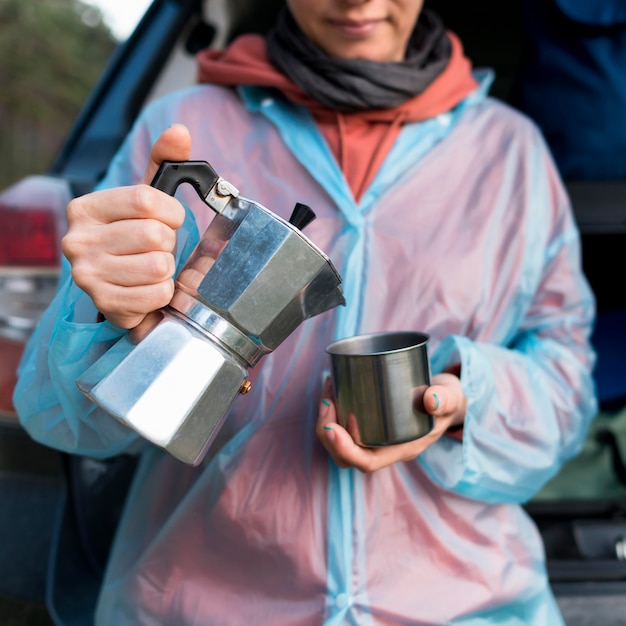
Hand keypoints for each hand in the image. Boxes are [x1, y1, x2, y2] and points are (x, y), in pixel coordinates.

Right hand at [61, 124, 191, 328]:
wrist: (121, 286)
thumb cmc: (135, 238)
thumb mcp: (146, 199)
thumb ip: (164, 163)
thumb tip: (179, 132)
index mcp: (86, 209)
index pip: (145, 200)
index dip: (172, 212)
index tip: (172, 220)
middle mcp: (78, 241)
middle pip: (154, 235)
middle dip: (169, 243)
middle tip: (157, 248)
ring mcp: (88, 275)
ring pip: (159, 266)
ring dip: (167, 269)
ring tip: (152, 268)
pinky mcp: (105, 304)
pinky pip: (158, 294)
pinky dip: (164, 293)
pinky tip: (149, 288)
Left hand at [316, 372, 466, 472]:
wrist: (445, 397)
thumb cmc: (446, 400)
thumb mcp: (450, 398)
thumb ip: (445, 399)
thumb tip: (432, 399)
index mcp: (402, 448)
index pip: (367, 462)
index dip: (344, 449)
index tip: (331, 427)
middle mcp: (385, 447)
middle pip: (346, 456)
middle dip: (328, 433)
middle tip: (327, 402)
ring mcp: (375, 436)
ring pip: (340, 442)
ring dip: (326, 420)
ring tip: (327, 391)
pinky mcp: (368, 422)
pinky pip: (343, 425)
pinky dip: (333, 408)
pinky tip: (332, 385)